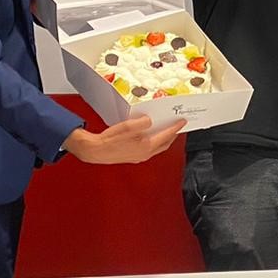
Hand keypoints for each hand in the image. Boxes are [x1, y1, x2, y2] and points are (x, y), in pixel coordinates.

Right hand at [65, 115, 184, 165]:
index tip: (182, 122)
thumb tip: (149, 121)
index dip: (175, 128)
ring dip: (163, 138)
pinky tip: (150, 135)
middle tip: (176, 126)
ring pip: (157, 147)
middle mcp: (145, 154)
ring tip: (165, 129)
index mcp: (146, 147)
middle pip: (164, 144)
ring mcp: (139, 157)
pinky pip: (149, 149)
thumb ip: (142, 122)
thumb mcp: (128, 126)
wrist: (95, 150)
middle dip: (172, 134)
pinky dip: (154, 141)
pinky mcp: (132, 157)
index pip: (166, 136)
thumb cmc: (109, 140)